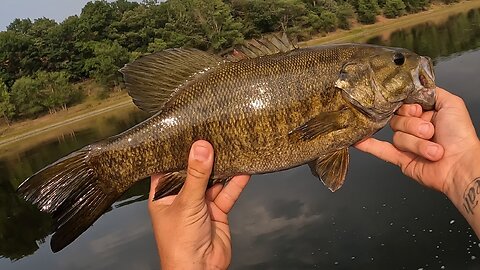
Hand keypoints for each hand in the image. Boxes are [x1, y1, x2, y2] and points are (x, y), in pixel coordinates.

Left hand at [148, 140, 249, 269]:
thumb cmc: (179, 244)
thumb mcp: (186, 203)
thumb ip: (196, 175)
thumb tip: (201, 148)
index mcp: (163, 194)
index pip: (169, 166)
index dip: (178, 150)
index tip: (189, 131)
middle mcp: (182, 197)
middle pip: (195, 170)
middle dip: (205, 156)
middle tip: (215, 135)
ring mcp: (200, 204)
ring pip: (213, 180)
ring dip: (223, 167)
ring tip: (232, 147)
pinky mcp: (217, 211)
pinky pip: (227, 192)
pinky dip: (236, 182)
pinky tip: (243, 170)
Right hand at [355, 87, 479, 197]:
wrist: (461, 165)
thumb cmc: (461, 137)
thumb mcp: (452, 104)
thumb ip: (431, 91)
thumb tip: (416, 84)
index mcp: (426, 115)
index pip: (404, 105)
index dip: (409, 108)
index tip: (417, 110)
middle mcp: (416, 129)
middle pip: (398, 120)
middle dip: (414, 126)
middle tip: (430, 132)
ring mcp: (408, 145)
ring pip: (397, 136)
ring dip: (417, 143)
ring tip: (433, 149)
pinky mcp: (401, 159)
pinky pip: (382, 150)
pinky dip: (369, 146)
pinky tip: (358, 141)